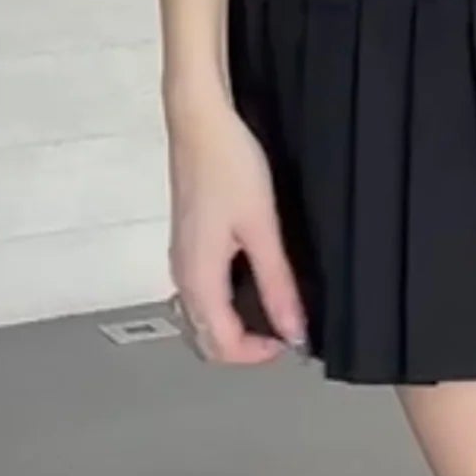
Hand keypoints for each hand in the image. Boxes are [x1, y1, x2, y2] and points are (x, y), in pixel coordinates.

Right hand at [165, 97, 307, 367]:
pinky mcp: (187, 242)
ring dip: (232, 327)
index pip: (221, 345)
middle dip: (243, 348)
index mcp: (198, 278)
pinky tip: (250, 285)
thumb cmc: (227, 163)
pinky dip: (224, 305)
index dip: (258, 356)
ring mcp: (181, 259)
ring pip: (200, 318)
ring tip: (270, 311)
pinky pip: (200, 293)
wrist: (200, 120)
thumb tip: (293, 329)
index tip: (290, 340)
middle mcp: (183, 274)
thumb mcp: (262, 227)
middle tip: (282, 332)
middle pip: (205, 339)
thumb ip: (278, 283)